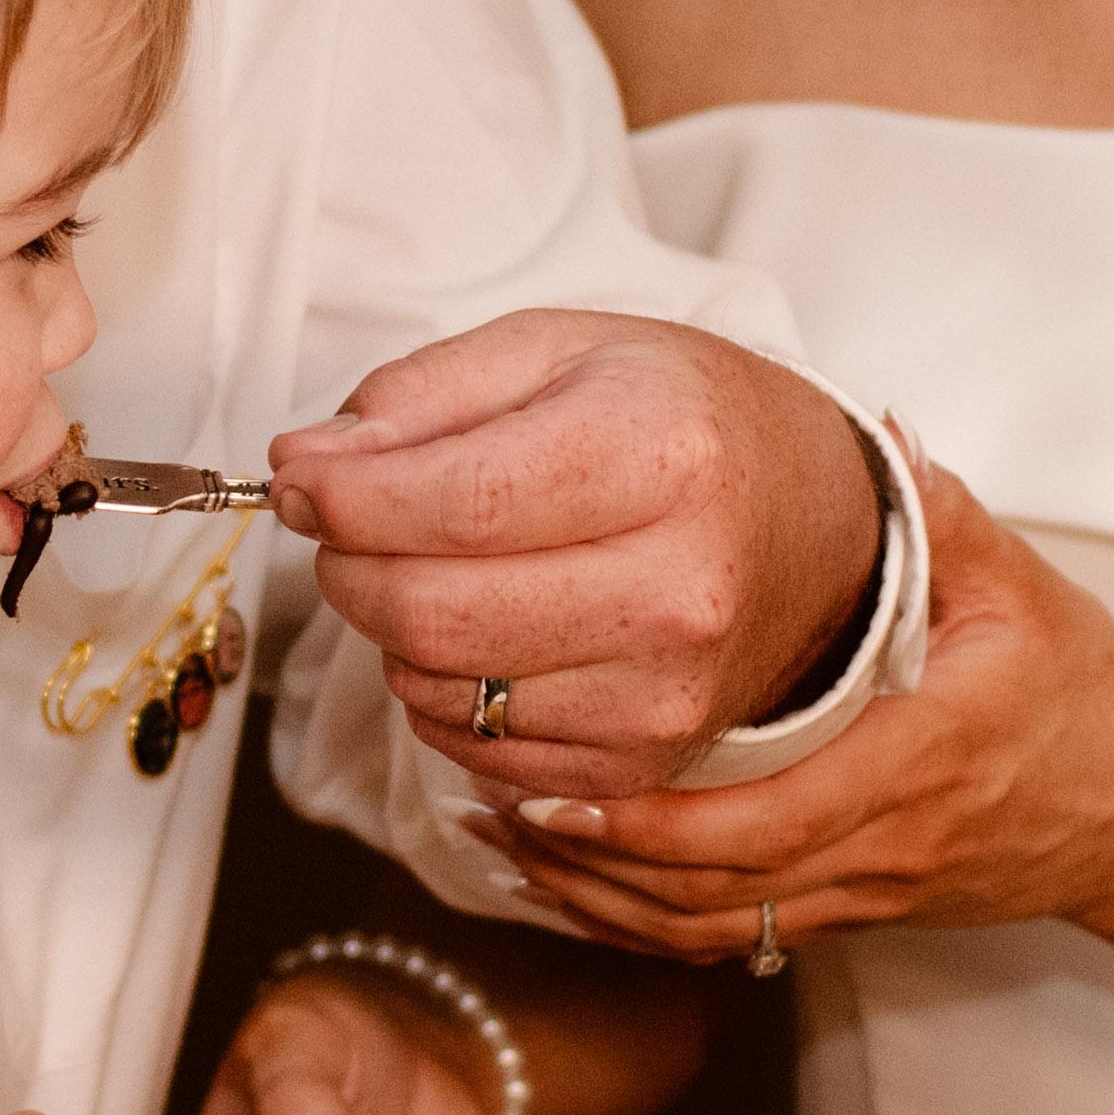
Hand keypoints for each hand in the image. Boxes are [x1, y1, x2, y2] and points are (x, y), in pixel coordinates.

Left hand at [267, 312, 880, 805]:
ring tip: (435, 569)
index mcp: (662, 455)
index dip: (339, 496)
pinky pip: (475, 748)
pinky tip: (484, 633)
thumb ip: (419, 397)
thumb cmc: (674, 421)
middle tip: (347, 526)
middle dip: (350, 565)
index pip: (449, 502)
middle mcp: (678, 587)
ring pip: (438, 686)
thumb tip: (300, 469)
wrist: (812, 525)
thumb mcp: (559, 351)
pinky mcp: (642, 763)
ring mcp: (665, 692)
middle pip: (428, 610)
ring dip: (394, 630)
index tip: (302, 479)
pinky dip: (442, 692)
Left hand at [490, 458, 1113, 959]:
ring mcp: (868, 891)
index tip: (558, 792)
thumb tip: (878, 427)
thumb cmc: (1082, 688)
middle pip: (716, 892)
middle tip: (486, 802)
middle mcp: (885, 845)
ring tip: (499, 838)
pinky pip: (733, 935)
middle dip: (591, 866)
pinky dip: (638, 920)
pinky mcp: (855, 912)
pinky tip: (566, 879)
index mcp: (918, 763)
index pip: (769, 824)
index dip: (654, 825)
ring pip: (713, 928)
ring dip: (598, 900)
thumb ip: (941, 514)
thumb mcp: (1024, 586)